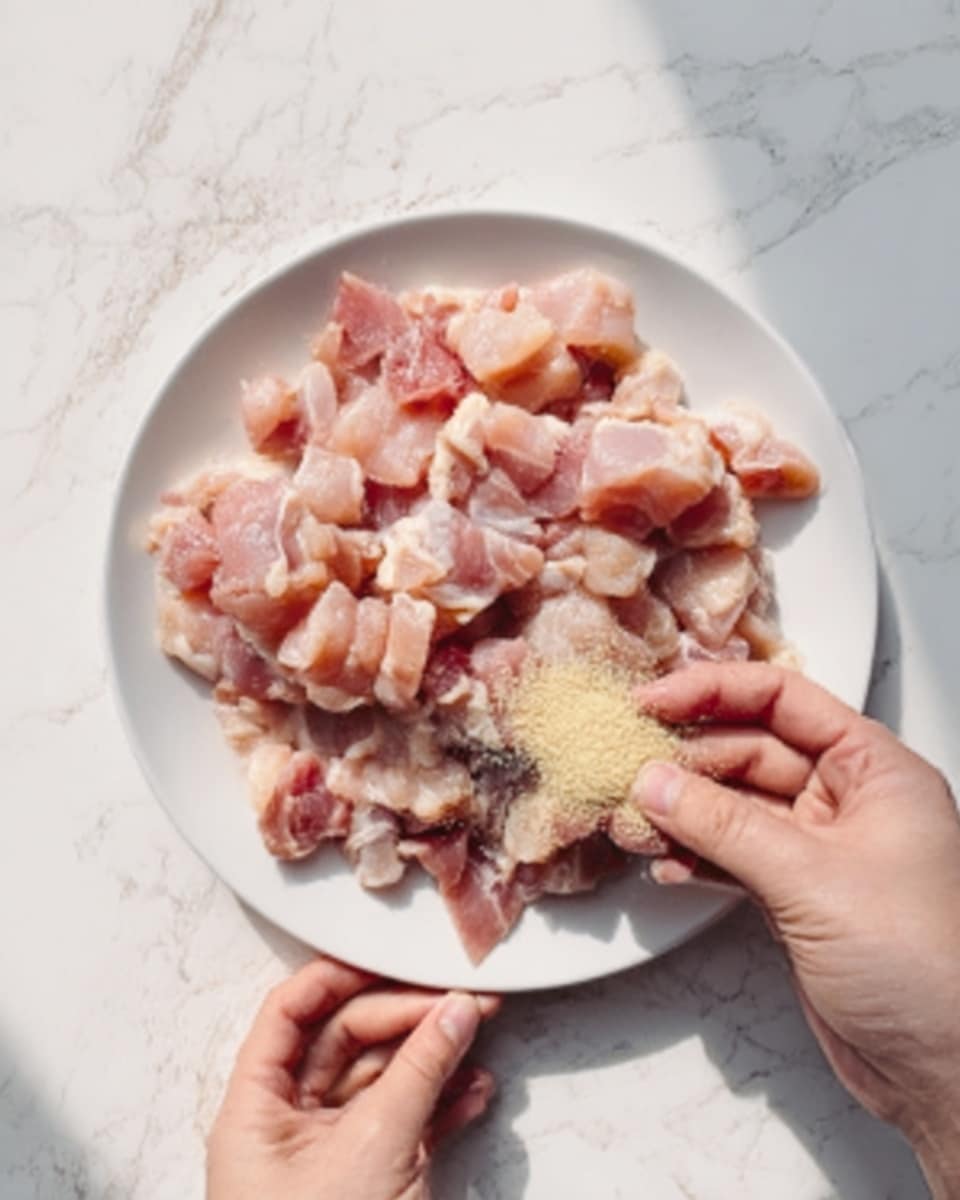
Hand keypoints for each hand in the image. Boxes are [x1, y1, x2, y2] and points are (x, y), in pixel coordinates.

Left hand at [206, 956, 497, 1199]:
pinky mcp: (369, 1180)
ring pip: (382, 1081)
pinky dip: (441, 1107)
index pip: (289, 1013)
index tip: (394, 960)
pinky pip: (405, 1124)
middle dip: (407, 1019)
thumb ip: (419, 1072)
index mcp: (256, 1109)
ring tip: (481, 1038)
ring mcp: (330, 1153)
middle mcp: (287, 1124)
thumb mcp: (373, 1150)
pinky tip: (477, 1093)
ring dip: (433, 1060)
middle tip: (464, 1005)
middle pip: (344, 1041)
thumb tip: (459, 1010)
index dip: (338, 978)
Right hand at [632, 663, 959, 1198]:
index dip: (714, 691)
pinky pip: (734, 856)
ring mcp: (821, 851)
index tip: (654, 701)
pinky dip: (697, 858)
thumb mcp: (814, 879)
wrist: (945, 1071)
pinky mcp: (798, 897)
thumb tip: (657, 783)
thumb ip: (725, 826)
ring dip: (683, 813)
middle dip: (687, 764)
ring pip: (735, 807)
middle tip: (631, 775)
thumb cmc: (926, 967)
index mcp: (876, 770)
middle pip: (749, 752)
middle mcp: (848, 802)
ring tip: (636, 822)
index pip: (783, 700)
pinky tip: (668, 865)